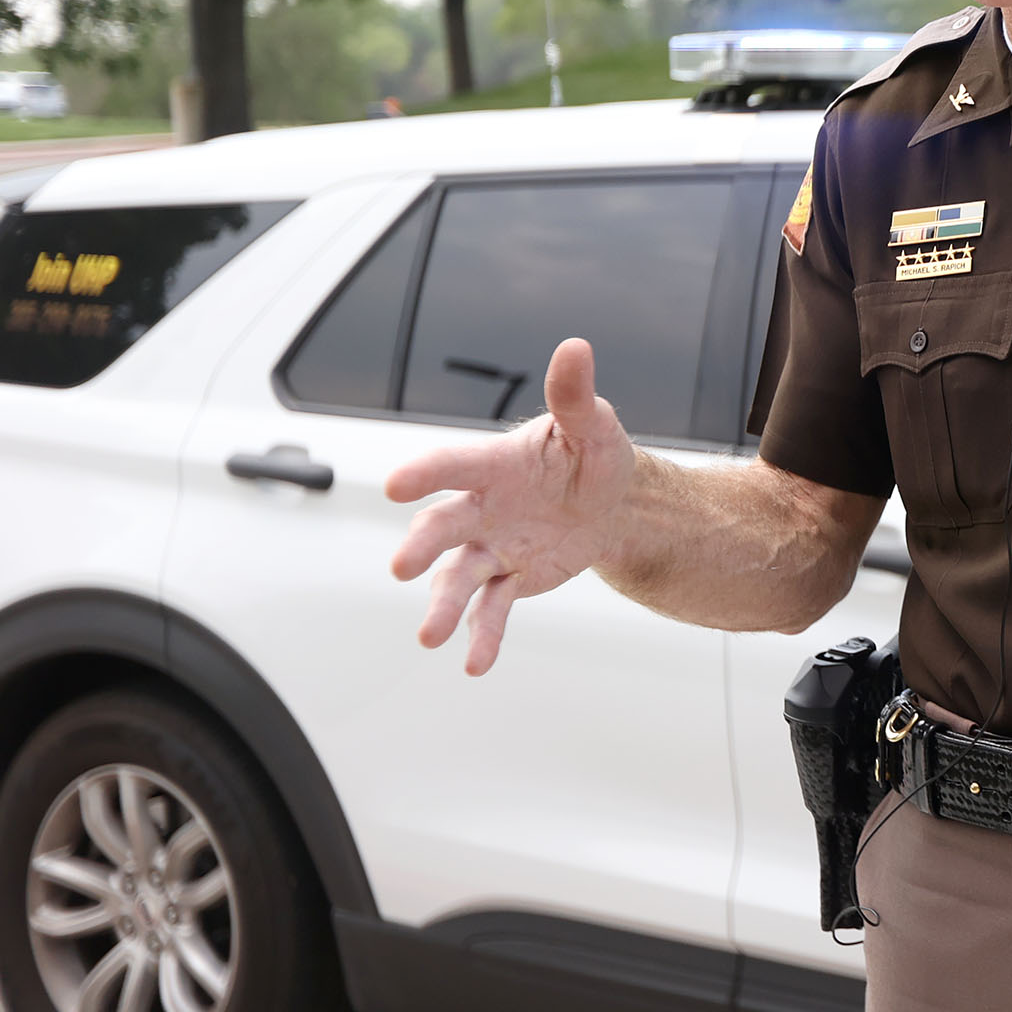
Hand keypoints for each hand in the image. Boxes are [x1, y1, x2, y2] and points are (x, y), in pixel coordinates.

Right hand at [384, 337, 637, 674]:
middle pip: (442, 527)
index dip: (426, 474)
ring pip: (458, 577)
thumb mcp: (593, 424)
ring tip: (431, 637)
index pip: (454, 465)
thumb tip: (576, 347)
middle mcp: (483, 507)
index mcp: (495, 464)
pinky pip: (492, 610)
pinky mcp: (512, 578)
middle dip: (421, 546)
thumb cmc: (593, 454)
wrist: (615, 503)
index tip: (397, 486)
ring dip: (442, 606)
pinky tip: (475, 664)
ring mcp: (493, 546)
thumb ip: (576, 395)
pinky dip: (483, 636)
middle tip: (402, 567)